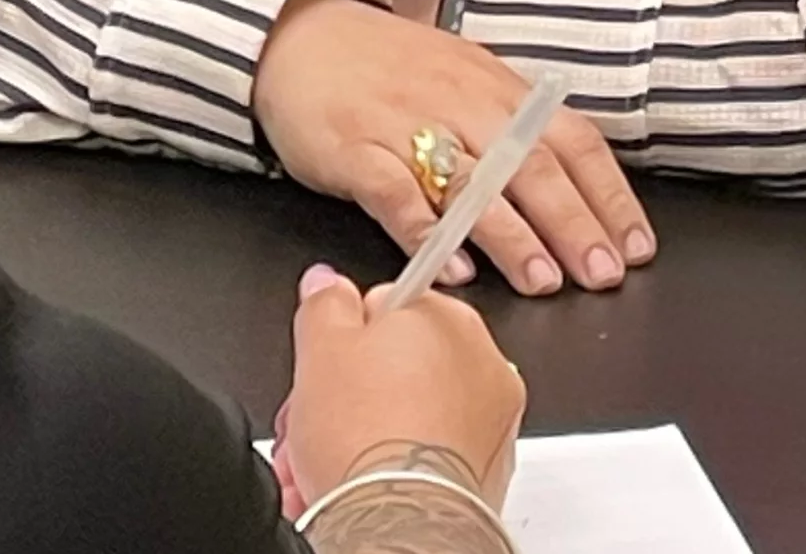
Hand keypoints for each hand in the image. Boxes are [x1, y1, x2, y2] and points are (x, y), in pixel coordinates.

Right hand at [252, 0, 653, 295]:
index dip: (608, 195)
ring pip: (471, 183)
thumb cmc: (383, 65)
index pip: (570, 139)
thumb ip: (509, 126)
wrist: (293, 34)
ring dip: (512, 236)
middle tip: (602, 274)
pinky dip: (426, 234)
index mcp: (493, 87)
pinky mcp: (353, 150)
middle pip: (530, 166)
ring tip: (543, 281)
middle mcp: (459, 103)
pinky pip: (395, 194)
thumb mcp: (459, 77)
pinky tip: (451, 270)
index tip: (635, 246)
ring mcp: (405, 127)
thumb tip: (570, 187)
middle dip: (573, 225)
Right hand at [279, 265, 523, 506]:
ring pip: (411, 414)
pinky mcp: (488, 474)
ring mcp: (491, 422)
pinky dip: (395, 465)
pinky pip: (432, 455)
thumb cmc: (367, 440)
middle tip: (314, 416)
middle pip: (398, 365)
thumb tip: (326, 284)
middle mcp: (482, 365)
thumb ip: (325, 302)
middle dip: (348, 393)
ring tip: (324, 459)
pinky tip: (357, 481)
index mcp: (448, 320)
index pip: (388, 307)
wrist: (400, 523)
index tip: (325, 363)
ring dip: (362, 432)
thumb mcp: (319, 345)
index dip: (344, 339)